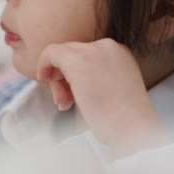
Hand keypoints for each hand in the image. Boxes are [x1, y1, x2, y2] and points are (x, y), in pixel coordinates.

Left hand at [36, 39, 169, 156]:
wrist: (131, 126)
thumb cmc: (121, 118)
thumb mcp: (109, 88)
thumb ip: (92, 76)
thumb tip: (67, 78)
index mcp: (119, 52)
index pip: (85, 55)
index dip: (73, 74)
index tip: (70, 93)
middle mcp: (107, 46)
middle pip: (72, 53)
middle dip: (63, 77)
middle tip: (64, 100)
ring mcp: (93, 51)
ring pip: (62, 54)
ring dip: (57, 80)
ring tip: (63, 103)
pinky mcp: (78, 61)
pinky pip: (51, 53)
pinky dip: (43, 64)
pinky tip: (43, 78)